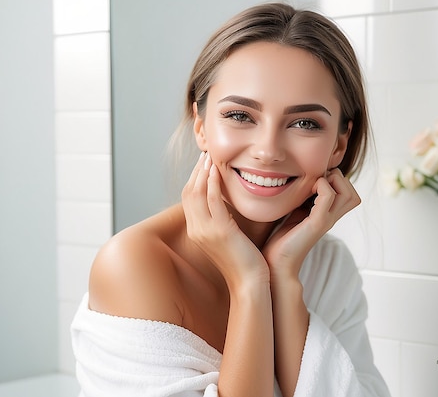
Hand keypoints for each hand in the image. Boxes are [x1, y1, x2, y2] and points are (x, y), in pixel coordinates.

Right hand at [182, 152, 269, 287]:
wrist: (249, 283)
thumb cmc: (243, 261)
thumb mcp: (227, 238)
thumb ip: (223, 221)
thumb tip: (226, 207)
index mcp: (196, 232)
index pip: (189, 199)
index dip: (194, 179)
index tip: (203, 165)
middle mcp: (195, 230)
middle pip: (188, 193)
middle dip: (196, 172)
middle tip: (205, 155)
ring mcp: (205, 231)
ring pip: (196, 193)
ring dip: (202, 173)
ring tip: (210, 158)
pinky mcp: (219, 230)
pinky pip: (211, 200)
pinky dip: (212, 184)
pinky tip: (217, 172)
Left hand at [262, 168, 360, 280]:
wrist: (277, 263)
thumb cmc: (283, 240)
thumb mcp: (296, 214)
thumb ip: (305, 200)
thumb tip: (306, 182)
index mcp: (328, 216)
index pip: (348, 194)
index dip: (335, 181)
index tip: (315, 181)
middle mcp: (331, 219)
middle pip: (353, 194)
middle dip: (338, 179)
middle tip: (317, 182)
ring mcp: (327, 221)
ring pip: (348, 194)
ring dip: (332, 181)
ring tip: (314, 185)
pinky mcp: (317, 223)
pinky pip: (329, 196)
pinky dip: (321, 186)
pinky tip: (306, 191)